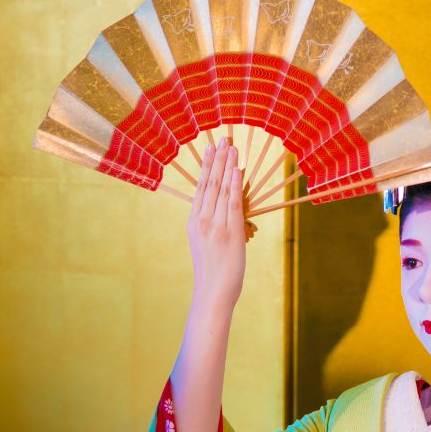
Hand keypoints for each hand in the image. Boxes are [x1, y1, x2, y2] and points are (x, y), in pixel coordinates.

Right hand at [188, 137, 248, 310]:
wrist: (213, 293)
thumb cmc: (213, 273)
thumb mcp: (207, 245)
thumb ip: (213, 226)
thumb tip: (225, 212)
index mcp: (193, 222)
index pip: (200, 187)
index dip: (207, 166)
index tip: (211, 148)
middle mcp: (201, 220)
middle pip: (209, 183)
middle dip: (217, 159)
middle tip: (222, 138)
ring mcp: (214, 225)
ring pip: (220, 188)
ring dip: (227, 165)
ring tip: (231, 146)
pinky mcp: (229, 232)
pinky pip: (232, 202)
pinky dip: (235, 184)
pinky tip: (237, 169)